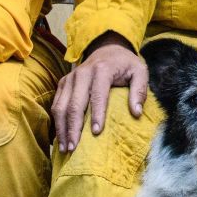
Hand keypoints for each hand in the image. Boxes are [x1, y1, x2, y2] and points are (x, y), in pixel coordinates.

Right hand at [52, 34, 147, 151]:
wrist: (107, 48)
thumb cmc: (125, 64)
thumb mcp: (140, 71)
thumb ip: (139, 90)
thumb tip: (136, 113)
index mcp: (102, 70)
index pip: (97, 95)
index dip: (96, 115)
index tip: (96, 133)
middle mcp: (81, 73)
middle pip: (74, 104)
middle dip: (73, 128)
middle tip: (74, 148)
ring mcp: (69, 78)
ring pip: (61, 106)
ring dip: (62, 129)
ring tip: (66, 148)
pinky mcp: (63, 83)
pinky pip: (56, 104)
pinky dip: (57, 122)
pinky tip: (61, 138)